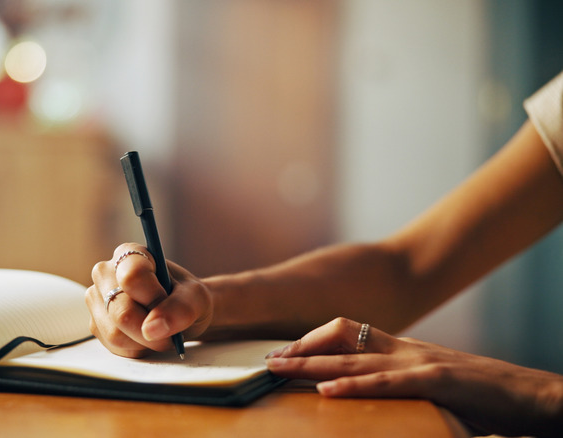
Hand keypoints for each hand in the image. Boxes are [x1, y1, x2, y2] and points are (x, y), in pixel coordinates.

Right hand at [85, 243, 212, 357]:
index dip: (153, 298)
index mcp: (129, 255)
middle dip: (150, 328)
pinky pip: (114, 347)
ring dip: (144, 341)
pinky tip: (145, 336)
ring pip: (115, 333)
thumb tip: (151, 329)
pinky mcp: (96, 324)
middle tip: (169, 327)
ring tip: (157, 329)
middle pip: (121, 311)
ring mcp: (96, 300)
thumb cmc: (186, 298)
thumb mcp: (196, 297)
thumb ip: (180, 308)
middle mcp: (105, 274)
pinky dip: (136, 348)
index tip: (167, 302)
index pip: (131, 277)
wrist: (181, 313)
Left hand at [265, 317, 562, 436]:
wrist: (528, 394)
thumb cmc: (478, 394)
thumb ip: (396, 382)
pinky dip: (354, 386)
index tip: (284, 352)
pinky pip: (387, 382)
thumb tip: (358, 390)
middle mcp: (404, 350)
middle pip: (340, 341)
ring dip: (312, 364)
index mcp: (401, 350)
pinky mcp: (436, 380)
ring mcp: (419, 362)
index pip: (346, 333)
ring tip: (280, 369)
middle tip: (267, 359)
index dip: (312, 339)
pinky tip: (327, 391)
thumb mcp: (428, 384)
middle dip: (300, 349)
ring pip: (354, 358)